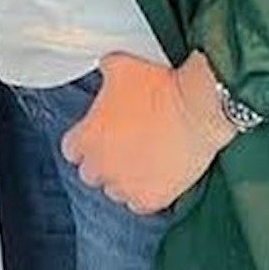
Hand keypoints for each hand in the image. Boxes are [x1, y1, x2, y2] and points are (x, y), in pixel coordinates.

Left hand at [60, 51, 236, 214]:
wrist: (197, 107)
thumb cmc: (160, 86)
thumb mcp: (120, 66)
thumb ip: (103, 72)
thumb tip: (104, 68)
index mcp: (88, 137)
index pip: (71, 149)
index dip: (84, 141)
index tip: (97, 135)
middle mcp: (102, 167)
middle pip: (91, 173)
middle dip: (103, 161)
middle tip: (122, 145)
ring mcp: (127, 186)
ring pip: (115, 191)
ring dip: (124, 178)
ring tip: (142, 159)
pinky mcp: (152, 200)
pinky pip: (140, 204)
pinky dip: (146, 192)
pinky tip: (156, 175)